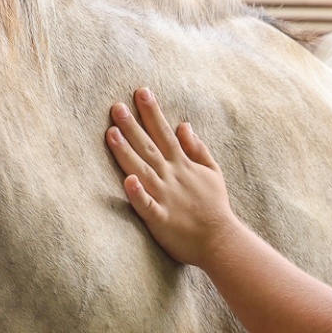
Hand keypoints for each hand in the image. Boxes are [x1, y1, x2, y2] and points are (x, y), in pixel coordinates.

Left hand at [106, 88, 235, 266]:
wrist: (220, 240)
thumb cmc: (215, 206)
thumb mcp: (212, 171)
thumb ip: (196, 148)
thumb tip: (184, 125)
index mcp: (182, 165)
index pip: (164, 133)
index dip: (152, 112)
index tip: (140, 92)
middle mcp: (171, 177)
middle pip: (148, 147)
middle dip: (132, 126)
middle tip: (115, 106)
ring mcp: (164, 197)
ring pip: (141, 170)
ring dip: (126, 152)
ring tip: (111, 133)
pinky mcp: (159, 218)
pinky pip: (146, 205)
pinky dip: (137, 193)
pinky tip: (127, 180)